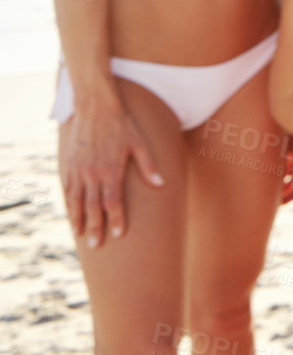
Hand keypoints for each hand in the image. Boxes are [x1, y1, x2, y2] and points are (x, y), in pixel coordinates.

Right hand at [58, 97, 163, 248]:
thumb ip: (149, 166)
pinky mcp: (69, 166)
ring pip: (77, 201)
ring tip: (81, 235)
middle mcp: (92, 173)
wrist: (95, 108)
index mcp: (111, 170)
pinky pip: (67, 190)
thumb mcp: (140, 143)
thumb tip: (161, 185)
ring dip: (79, 219)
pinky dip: (69, 205)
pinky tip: (71, 215)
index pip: (113, 202)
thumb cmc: (122, 125)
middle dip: (95, 227)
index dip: (116, 219)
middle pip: (93, 207)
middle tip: (97, 246)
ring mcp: (78, 170)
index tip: (119, 235)